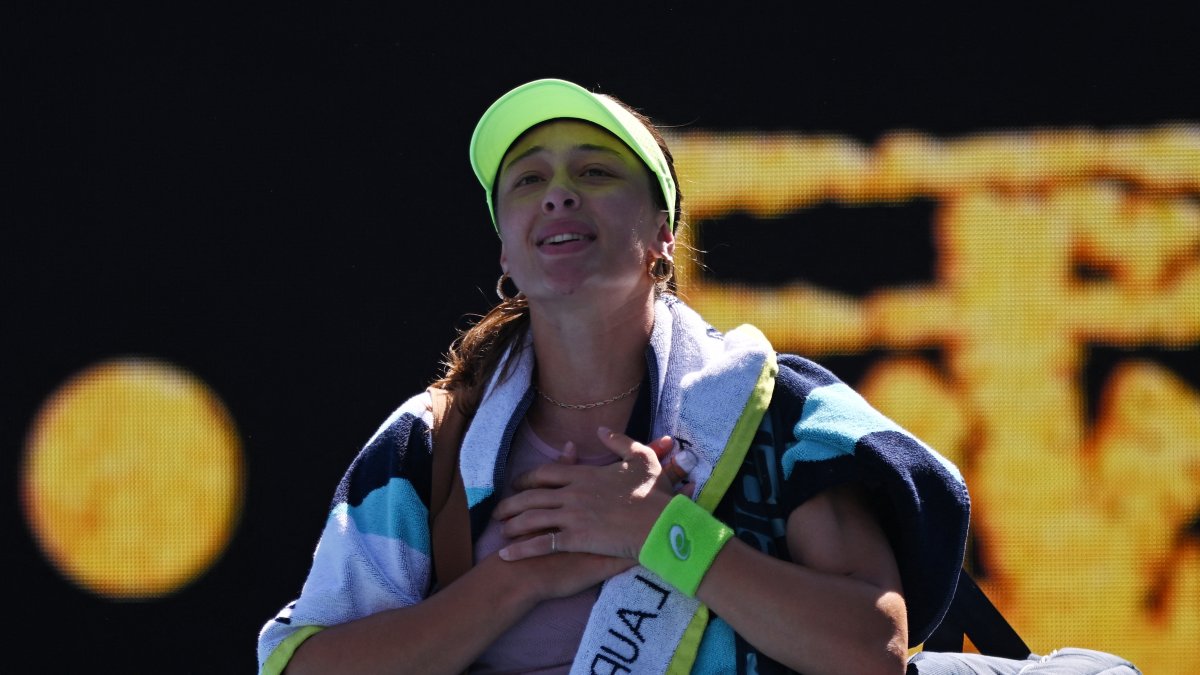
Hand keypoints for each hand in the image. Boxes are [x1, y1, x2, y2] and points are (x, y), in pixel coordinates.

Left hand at [493, 428, 679, 561]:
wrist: (662, 523)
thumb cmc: (654, 493)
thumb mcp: (641, 458)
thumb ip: (619, 441)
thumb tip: (601, 428)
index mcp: (584, 474)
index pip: (545, 472)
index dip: (527, 478)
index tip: (516, 483)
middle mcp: (573, 493)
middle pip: (530, 496)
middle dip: (511, 503)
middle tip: (498, 511)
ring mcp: (573, 516)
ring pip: (531, 518)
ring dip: (511, 524)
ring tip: (500, 531)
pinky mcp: (576, 539)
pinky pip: (541, 544)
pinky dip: (521, 549)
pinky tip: (507, 554)